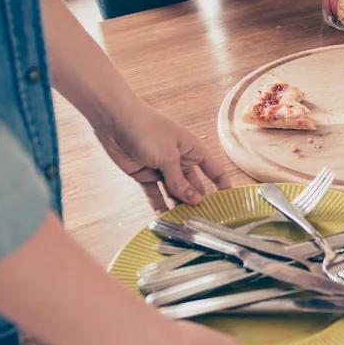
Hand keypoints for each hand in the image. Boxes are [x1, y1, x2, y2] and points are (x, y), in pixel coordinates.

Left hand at [94, 103, 230, 210]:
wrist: (115, 121)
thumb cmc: (147, 129)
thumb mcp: (168, 157)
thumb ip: (180, 182)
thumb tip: (195, 200)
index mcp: (193, 150)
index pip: (214, 171)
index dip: (222, 186)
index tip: (228, 204)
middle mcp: (180, 161)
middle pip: (194, 186)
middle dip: (198, 202)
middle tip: (202, 221)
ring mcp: (163, 169)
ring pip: (174, 193)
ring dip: (178, 207)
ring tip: (184, 224)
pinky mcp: (145, 176)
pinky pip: (155, 194)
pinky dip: (158, 205)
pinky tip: (164, 219)